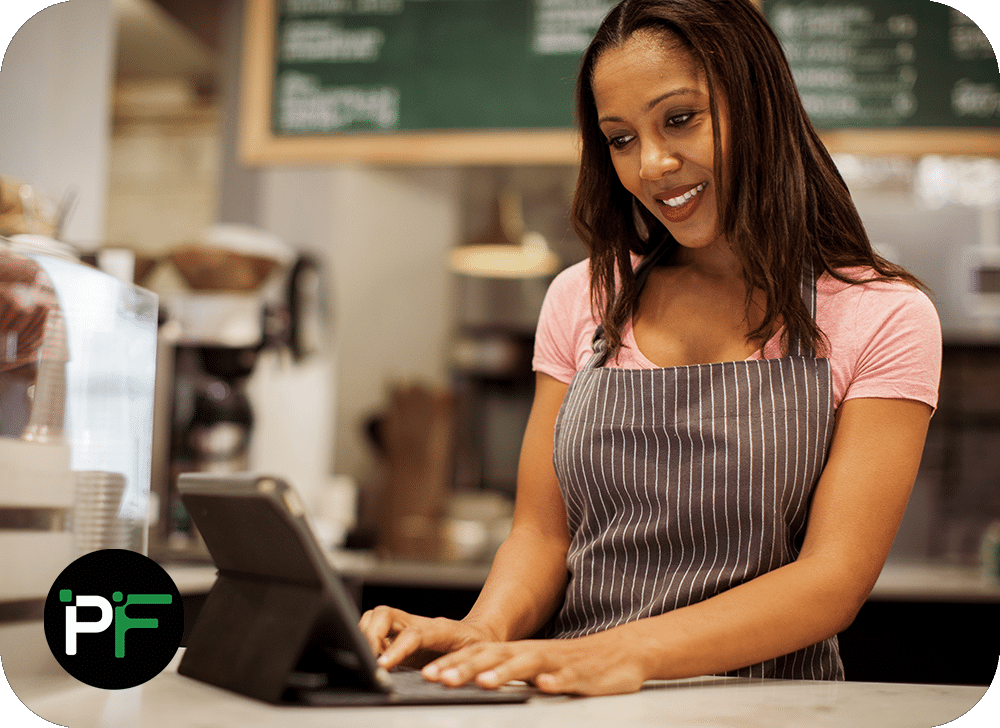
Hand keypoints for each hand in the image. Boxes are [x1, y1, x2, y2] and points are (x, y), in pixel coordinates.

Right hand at [358, 606, 496, 669]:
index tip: (382, 665)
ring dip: (365, 635)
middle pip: (384, 614)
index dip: (395, 649)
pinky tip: (368, 658)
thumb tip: (432, 678)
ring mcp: (406, 626)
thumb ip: (452, 667)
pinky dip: (365, 640)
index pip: (412, 634)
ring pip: (376, 617)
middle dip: (370, 635)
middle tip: (366, 661)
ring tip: (366, 659)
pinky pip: (374, 629)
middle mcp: (418, 623)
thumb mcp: (471, 660)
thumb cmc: (477, 649)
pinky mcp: (398, 635)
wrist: (479, 636)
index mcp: (439, 629)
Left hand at [420, 629, 649, 695]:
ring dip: (504, 673)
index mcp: (520, 653)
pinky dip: (554, 681)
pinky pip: (566, 677)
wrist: (622, 653)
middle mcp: (534, 653)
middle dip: (466, 668)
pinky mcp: (581, 674)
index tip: (429, 676)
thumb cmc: (575, 664)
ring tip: (483, 682)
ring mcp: (557, 662)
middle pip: (495, 658)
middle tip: (440, 679)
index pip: (481, 657)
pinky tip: (543, 685)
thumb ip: (510, 672)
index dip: (454, 665)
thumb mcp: (536, 669)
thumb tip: (474, 679)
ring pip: (526, 665)